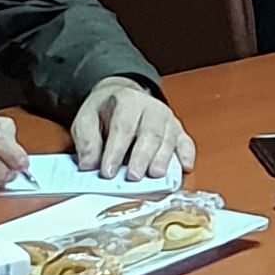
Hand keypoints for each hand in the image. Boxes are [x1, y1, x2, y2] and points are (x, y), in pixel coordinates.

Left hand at [71, 77, 193, 179]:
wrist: (123, 97)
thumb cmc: (105, 112)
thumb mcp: (87, 119)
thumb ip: (87, 141)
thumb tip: (89, 165)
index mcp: (128, 101)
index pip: (123, 127)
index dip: (115, 151)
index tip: (108, 172)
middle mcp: (151, 108)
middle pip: (150, 133)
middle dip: (142, 157)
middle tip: (133, 177)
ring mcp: (167, 119)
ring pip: (169, 139)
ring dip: (162, 159)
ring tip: (154, 176)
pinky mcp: (178, 131)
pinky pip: (186, 143)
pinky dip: (187, 156)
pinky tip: (184, 167)